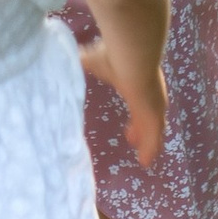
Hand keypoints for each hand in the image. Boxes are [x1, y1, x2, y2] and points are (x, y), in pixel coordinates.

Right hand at [78, 40, 167, 172]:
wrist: (130, 56)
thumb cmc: (111, 57)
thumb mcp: (91, 61)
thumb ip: (81, 62)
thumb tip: (63, 60)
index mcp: (135, 82)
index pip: (135, 100)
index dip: (132, 114)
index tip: (129, 126)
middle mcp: (148, 95)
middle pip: (145, 116)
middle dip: (139, 128)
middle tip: (132, 138)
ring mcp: (154, 106)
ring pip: (152, 129)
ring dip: (147, 141)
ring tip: (144, 157)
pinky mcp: (155, 115)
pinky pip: (154, 137)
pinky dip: (150, 148)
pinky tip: (146, 162)